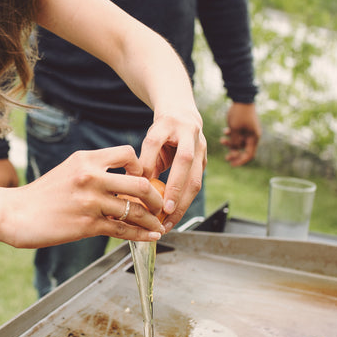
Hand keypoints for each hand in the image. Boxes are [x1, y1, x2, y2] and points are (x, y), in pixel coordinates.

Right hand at [0, 146, 164, 249]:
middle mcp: (90, 176)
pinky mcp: (87, 225)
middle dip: (156, 197)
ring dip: (152, 220)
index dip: (141, 168)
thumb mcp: (68, 171)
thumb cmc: (41, 195)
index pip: (127, 154)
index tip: (143, 180)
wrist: (15, 214)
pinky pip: (123, 230)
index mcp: (85, 159)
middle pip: (140, 183)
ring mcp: (90, 201)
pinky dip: (141, 235)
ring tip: (158, 225)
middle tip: (160, 205)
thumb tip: (123, 181)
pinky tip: (150, 237)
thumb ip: (93, 171)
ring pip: (135, 210)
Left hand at [137, 109, 206, 228]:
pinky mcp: (205, 161)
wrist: (184, 115)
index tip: (139, 184)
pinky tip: (174, 217)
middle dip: (174, 189)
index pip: (153, 142)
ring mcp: (200, 147)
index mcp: (166, 124)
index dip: (147, 162)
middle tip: (163, 211)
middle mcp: (188, 134)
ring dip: (182, 203)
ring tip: (168, 222)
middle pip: (184, 161)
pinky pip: (196, 185)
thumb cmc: (163, 131)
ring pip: (195, 178)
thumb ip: (144, 160)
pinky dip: (184, 203)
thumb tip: (132, 187)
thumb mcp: (150, 139)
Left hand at [220, 103, 260, 166]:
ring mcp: (248, 131)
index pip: (249, 154)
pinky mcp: (243, 126)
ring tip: (221, 140)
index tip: (231, 164)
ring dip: (231, 143)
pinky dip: (231, 136)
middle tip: (226, 158)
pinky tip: (225, 132)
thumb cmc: (240, 113)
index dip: (241, 161)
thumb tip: (234, 150)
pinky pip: (237, 135)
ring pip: (239, 142)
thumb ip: (235, 141)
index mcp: (254, 137)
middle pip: (244, 150)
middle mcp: (252, 135)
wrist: (242, 98)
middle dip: (235, 154)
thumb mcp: (235, 129)